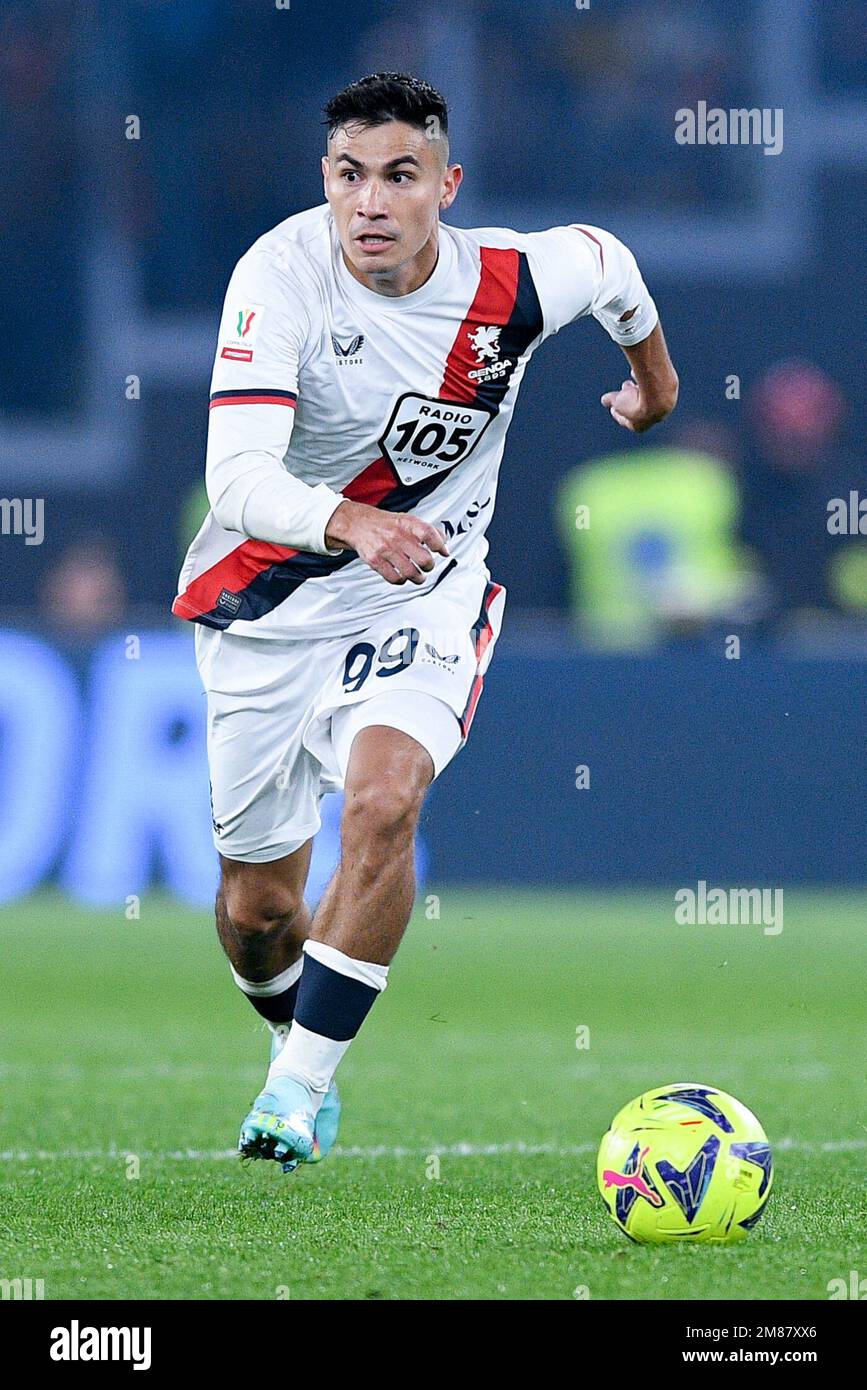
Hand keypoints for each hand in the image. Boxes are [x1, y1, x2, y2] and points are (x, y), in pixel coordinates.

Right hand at [325, 499, 448, 584]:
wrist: (358, 524)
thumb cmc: (387, 524)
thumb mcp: (408, 520)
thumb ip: (429, 531)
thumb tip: (445, 546)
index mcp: (407, 524)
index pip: (429, 533)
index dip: (439, 545)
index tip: (442, 552)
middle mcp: (397, 536)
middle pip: (423, 558)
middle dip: (429, 566)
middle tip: (428, 566)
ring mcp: (385, 549)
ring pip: (410, 572)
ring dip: (418, 578)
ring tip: (419, 577)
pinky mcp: (375, 561)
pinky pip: (394, 578)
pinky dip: (401, 581)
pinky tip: (403, 577)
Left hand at [601, 378, 672, 433]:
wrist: (658, 391)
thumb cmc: (636, 400)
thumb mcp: (618, 401)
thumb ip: (610, 400)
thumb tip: (604, 400)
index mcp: (639, 426)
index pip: (626, 421)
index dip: (618, 412)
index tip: (612, 405)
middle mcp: (653, 419)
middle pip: (639, 409)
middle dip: (630, 398)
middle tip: (624, 386)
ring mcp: (663, 407)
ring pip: (648, 398)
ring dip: (639, 389)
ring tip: (631, 379)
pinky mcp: (670, 393)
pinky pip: (655, 388)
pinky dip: (646, 382)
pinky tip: (639, 374)